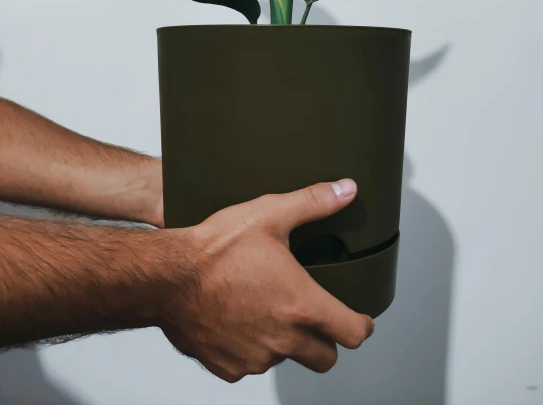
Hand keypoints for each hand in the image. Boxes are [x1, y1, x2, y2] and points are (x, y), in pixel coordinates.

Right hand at [153, 179, 374, 381]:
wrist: (166, 276)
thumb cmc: (215, 248)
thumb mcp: (269, 214)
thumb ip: (313, 203)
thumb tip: (347, 190)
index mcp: (301, 304)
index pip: (352, 333)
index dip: (360, 325)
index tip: (359, 319)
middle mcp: (283, 339)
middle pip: (325, 358)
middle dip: (326, 340)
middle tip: (315, 315)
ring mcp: (255, 358)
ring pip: (285, 359)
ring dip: (284, 342)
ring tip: (266, 308)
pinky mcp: (228, 367)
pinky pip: (250, 365)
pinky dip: (250, 349)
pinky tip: (238, 319)